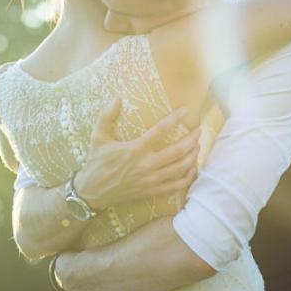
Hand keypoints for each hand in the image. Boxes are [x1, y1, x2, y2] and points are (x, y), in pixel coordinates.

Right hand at [71, 99, 200, 207]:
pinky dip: (188, 177)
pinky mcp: (152, 191)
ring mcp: (151, 180)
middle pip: (177, 151)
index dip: (175, 119)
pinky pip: (176, 185)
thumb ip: (106, 117)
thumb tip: (116, 99)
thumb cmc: (96, 163)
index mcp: (135, 149)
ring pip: (180, 167)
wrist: (92, 191)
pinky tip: (193, 168)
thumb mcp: (97, 138)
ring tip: (198, 146)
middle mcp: (146, 165)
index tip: (185, 111)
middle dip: (192, 139)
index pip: (160, 131)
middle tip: (198, 130)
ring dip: (193, 155)